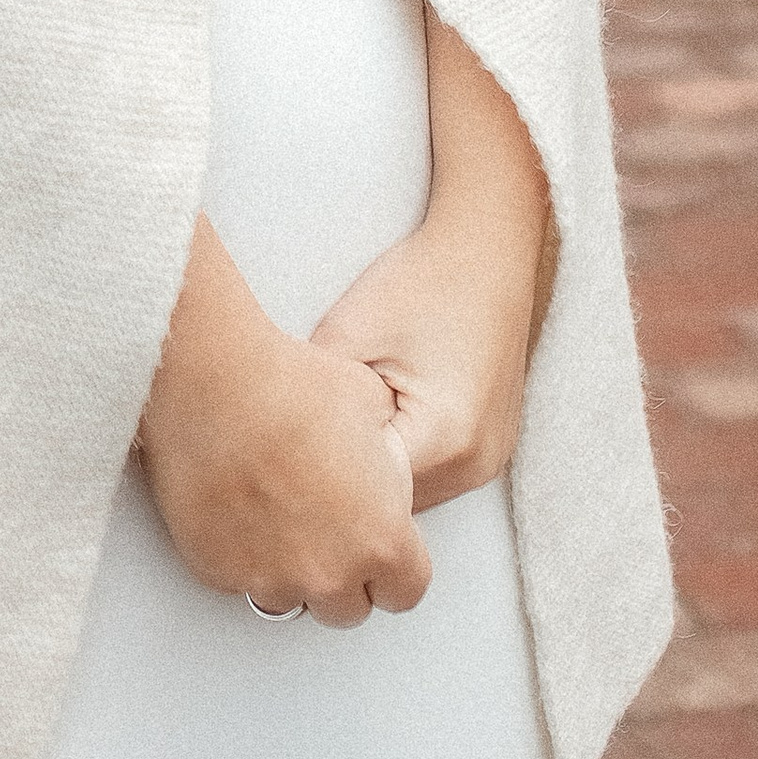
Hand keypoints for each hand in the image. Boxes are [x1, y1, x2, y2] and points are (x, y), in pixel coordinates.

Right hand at [138, 221, 431, 627]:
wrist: (212, 379)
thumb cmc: (289, 385)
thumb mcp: (370, 405)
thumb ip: (384, 460)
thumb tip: (376, 463)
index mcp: (381, 540)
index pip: (405, 590)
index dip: (392, 563)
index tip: (375, 542)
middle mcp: (329, 574)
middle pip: (347, 607)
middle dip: (340, 572)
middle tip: (322, 524)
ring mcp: (269, 578)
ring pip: (290, 597)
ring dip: (288, 568)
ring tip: (273, 511)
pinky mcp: (217, 569)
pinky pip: (238, 577)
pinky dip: (239, 552)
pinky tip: (236, 504)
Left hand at [314, 16, 550, 511]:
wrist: (488, 247)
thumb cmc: (420, 279)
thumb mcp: (350, 330)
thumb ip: (316, 394)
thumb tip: (267, 440)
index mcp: (444, 436)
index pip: (364, 499)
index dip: (313, 492)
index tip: (268, 484)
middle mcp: (476, 463)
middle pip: (388, 511)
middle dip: (339, 498)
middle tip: (279, 480)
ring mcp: (489, 461)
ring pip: (408, 499)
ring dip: (367, 486)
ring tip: (314, 456)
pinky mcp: (488, 448)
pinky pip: (429, 479)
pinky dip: (392, 467)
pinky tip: (358, 438)